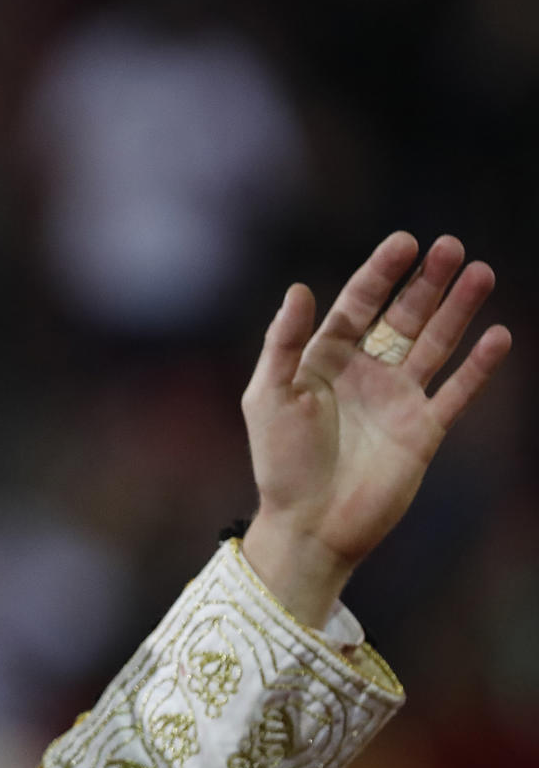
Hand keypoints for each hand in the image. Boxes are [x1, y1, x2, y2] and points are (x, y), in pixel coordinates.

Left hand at [241, 232, 510, 626]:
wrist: (310, 525)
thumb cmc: (280, 463)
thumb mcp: (269, 396)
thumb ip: (283, 343)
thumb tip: (301, 289)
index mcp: (324, 360)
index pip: (357, 305)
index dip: (380, 274)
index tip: (405, 242)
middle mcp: (364, 373)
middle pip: (402, 317)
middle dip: (427, 282)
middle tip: (452, 246)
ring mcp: (397, 399)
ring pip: (434, 343)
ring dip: (458, 310)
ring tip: (481, 272)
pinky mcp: (424, 430)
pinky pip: (457, 391)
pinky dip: (478, 365)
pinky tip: (498, 335)